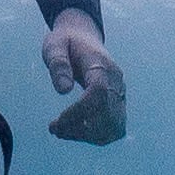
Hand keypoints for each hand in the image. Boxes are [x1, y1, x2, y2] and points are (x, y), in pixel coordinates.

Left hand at [43, 10, 125, 146]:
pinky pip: (114, 129)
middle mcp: (116, 82)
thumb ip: (58, 64)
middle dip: (79, 128)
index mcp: (101, 64)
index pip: (98, 92)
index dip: (79, 111)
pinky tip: (74, 131)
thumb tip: (64, 90)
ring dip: (87, 136)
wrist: (83, 37)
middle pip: (108, 114)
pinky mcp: (119, 105)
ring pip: (114, 127)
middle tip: (54, 128)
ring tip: (61, 131)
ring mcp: (121, 94)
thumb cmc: (66, 42)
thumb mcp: (54, 46)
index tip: (57, 121)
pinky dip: (95, 137)